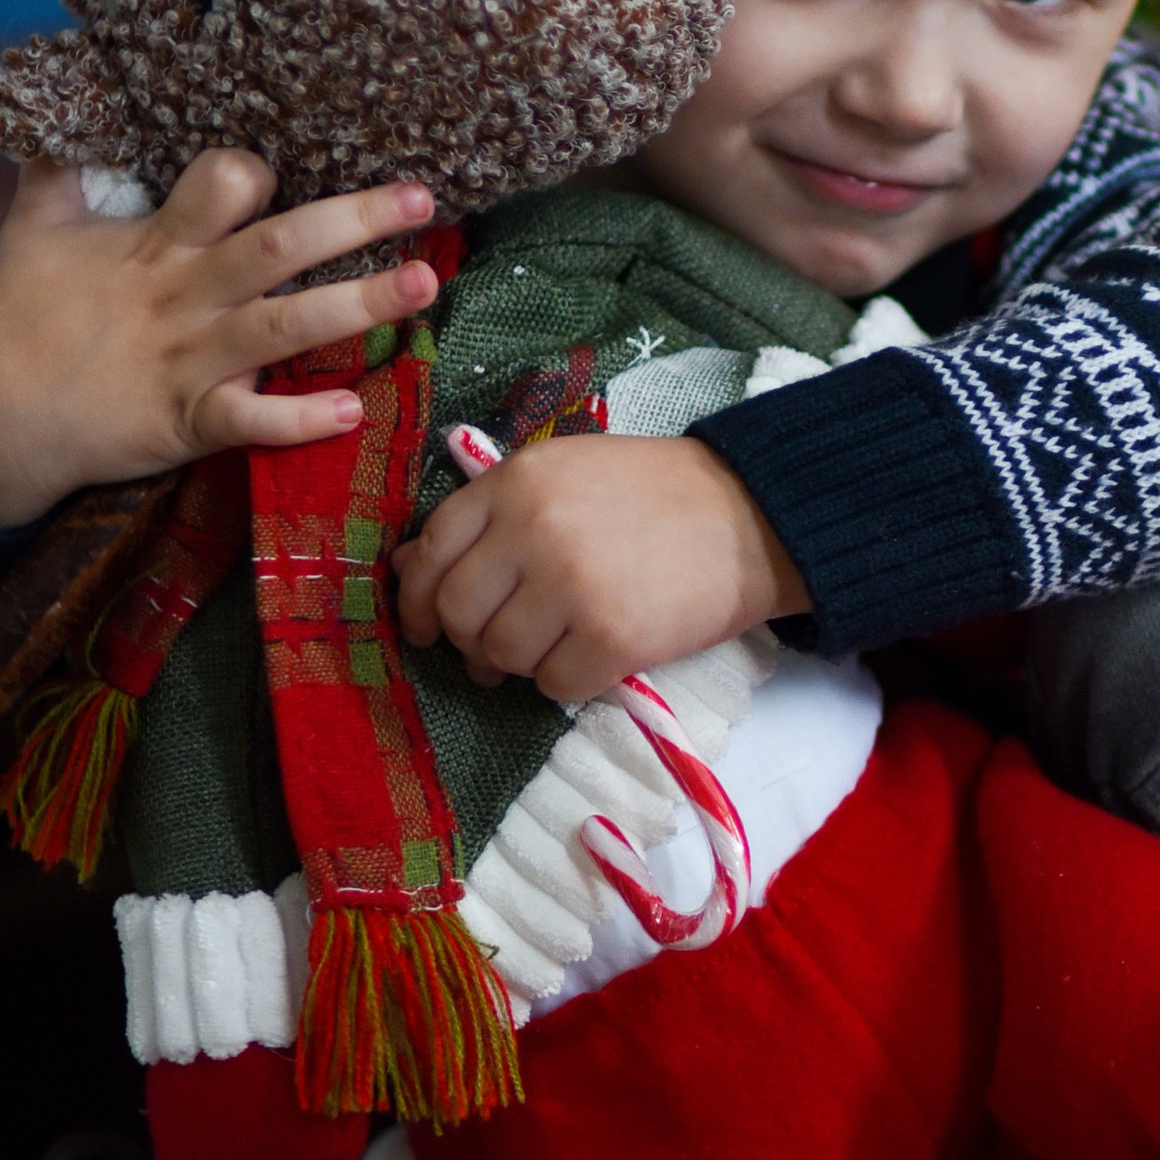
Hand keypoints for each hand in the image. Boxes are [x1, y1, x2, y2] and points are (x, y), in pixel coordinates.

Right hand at [0, 154, 441, 528]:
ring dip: (360, 306)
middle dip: (352, 220)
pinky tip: (354, 410)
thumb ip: (62, 164)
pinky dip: (300, 418)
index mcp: (154, 244)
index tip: (284, 168)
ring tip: (425, 283)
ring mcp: (191, 360)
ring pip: (285, 327)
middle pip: (276, 249)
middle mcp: (184, 296)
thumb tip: (76, 97)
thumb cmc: (21, 311)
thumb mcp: (33, 225)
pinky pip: (253, 420)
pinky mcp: (190, 421)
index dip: (253, 173)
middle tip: (424, 199)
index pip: (217, 188)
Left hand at [392, 435, 807, 700]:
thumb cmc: (654, 495)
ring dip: (521, 663)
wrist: (751, 516)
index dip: (416, 598)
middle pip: (459, 612)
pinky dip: (567, 681)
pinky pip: (554, 684)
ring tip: (557, 643)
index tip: (425, 625)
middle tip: (495, 647)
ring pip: (502, 655)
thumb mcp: (563, 476)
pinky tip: (595, 655)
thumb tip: (407, 571)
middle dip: (469, 640)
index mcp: (518, 482)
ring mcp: (573, 586)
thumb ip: (488, 516)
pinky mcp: (613, 637)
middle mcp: (536, 529)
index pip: (432, 549)